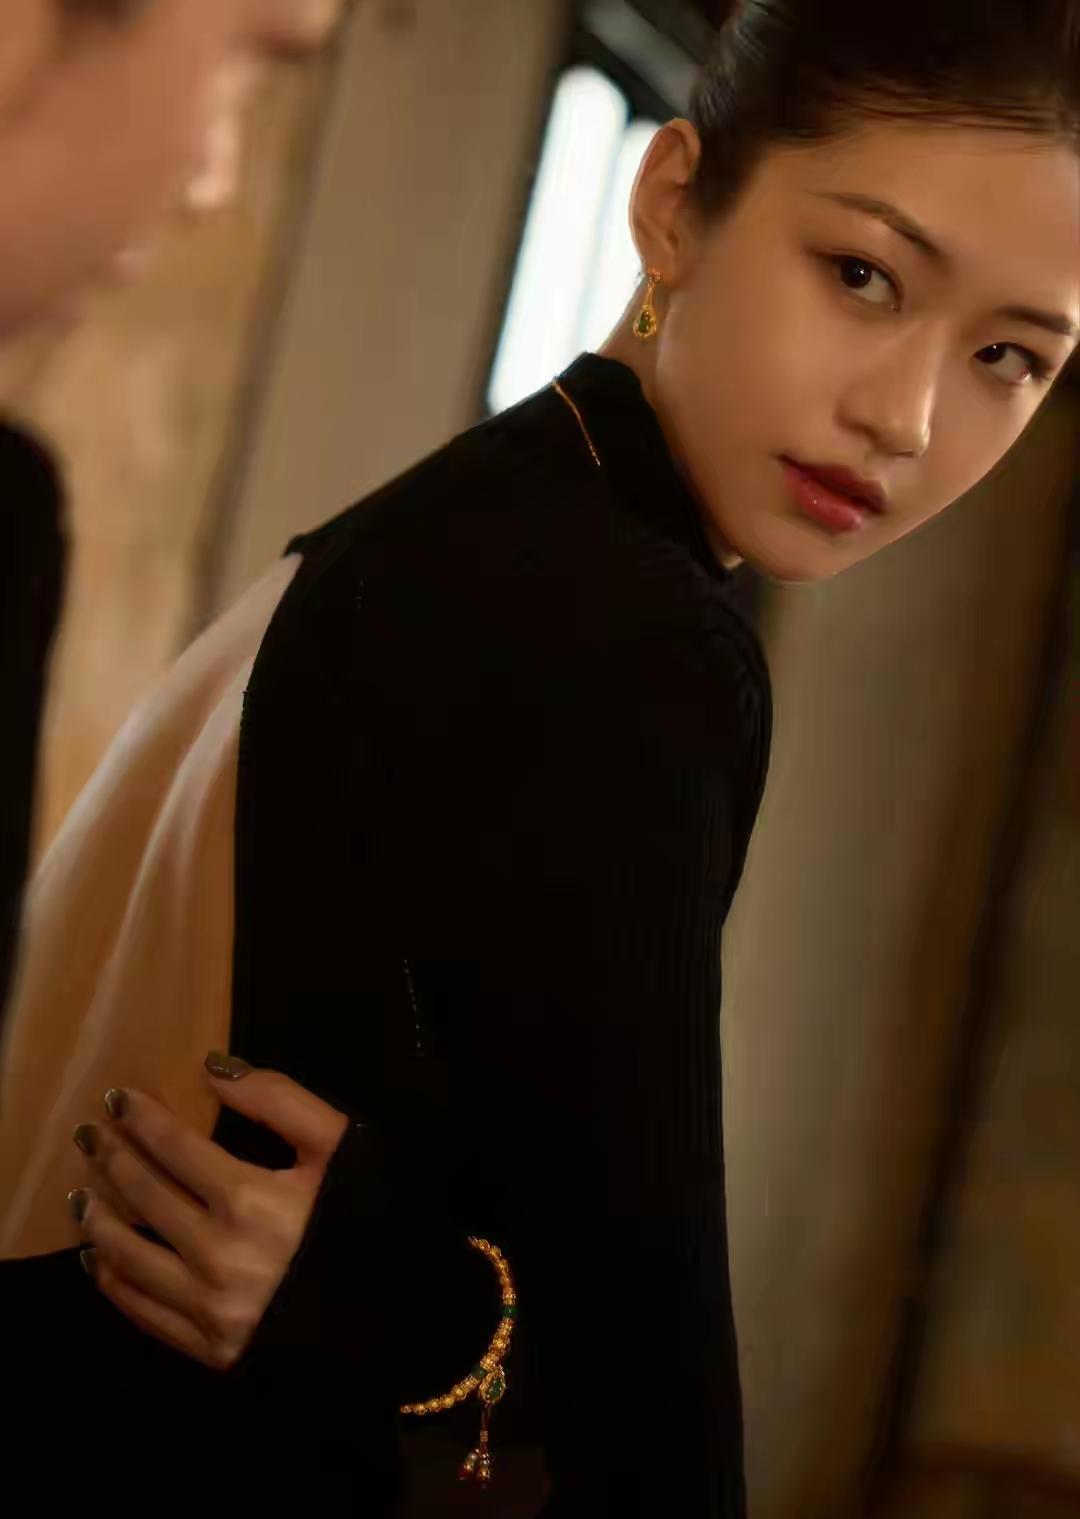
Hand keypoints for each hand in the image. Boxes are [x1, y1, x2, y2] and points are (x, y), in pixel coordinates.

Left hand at [67, 1053, 349, 1371]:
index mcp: (250, 1200)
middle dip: (111, 1158)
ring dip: (97, 1221)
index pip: (174, 1148)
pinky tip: (99, 1260)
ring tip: (80, 1196)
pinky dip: (113, 1282)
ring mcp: (210, 1308)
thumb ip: (277, 1099)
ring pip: (129, 1257)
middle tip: (88, 1136)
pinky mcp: (210, 1350)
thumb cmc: (366, 1217)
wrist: (401, 1311)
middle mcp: (219, 1255)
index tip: (115, 1098)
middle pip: (144, 1196)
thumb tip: (212, 1068)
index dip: (140, 1118)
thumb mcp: (338, 1145)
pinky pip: (143, 1312)